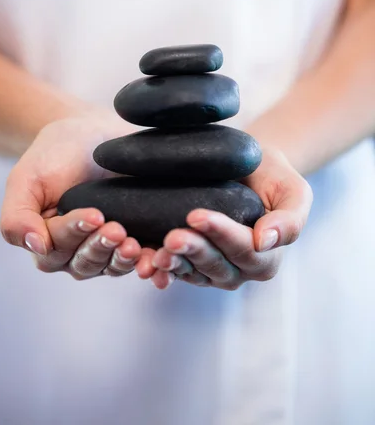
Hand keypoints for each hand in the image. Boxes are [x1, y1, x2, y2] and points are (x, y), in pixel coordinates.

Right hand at [0, 113, 152, 278]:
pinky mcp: (132, 240)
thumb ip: (17, 217)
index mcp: (45, 241)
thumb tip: (35, 247)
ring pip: (110, 266)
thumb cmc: (53, 155)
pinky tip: (153, 255)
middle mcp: (74, 251)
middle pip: (85, 262)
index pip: (57, 247)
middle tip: (117, 228)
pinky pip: (138, 261)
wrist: (89, 132)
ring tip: (133, 243)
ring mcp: (105, 249)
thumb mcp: (25, 179)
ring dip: (121, 258)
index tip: (94, 214)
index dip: (75, 232)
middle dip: (100, 246)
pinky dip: (145, 262)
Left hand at [139, 148, 312, 289]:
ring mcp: (214, 271)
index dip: (221, 234)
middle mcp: (240, 270)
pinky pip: (177, 270)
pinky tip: (147, 262)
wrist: (250, 170)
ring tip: (158, 252)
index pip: (244, 249)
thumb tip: (264, 242)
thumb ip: (290, 220)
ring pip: (194, 272)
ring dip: (175, 264)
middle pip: (216, 265)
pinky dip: (162, 269)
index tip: (197, 215)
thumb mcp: (294, 192)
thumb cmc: (274, 179)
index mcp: (267, 257)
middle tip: (172, 236)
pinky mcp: (191, 265)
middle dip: (194, 250)